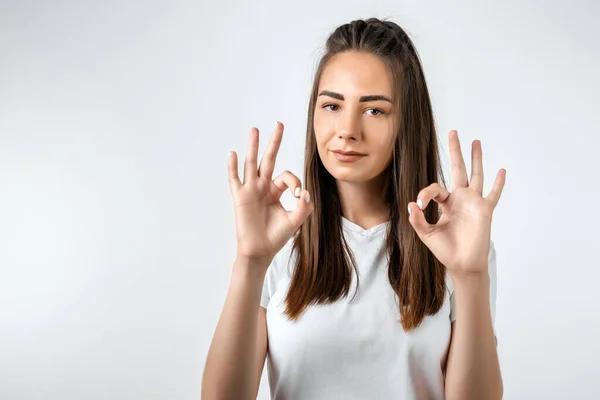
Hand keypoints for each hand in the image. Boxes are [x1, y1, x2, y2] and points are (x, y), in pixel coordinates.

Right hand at [228, 122, 312, 265]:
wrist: (260, 251)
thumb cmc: (276, 237)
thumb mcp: (294, 221)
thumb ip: (303, 208)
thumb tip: (305, 193)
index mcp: (276, 191)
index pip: (288, 176)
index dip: (296, 183)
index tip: (299, 197)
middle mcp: (263, 187)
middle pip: (269, 159)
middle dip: (274, 142)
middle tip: (279, 124)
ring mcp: (250, 190)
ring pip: (252, 163)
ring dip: (253, 146)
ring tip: (255, 129)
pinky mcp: (240, 197)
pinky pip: (235, 179)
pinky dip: (234, 167)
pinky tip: (234, 154)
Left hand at [407, 130, 505, 275]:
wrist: (462, 264)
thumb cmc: (445, 250)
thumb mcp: (426, 234)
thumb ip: (417, 220)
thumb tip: (412, 204)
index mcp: (446, 204)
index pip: (435, 189)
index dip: (425, 194)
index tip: (420, 206)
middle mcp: (460, 199)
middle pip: (458, 170)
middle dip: (456, 152)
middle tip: (454, 132)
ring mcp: (473, 203)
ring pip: (476, 175)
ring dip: (476, 159)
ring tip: (476, 142)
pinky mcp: (485, 210)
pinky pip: (493, 194)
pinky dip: (498, 184)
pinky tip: (502, 171)